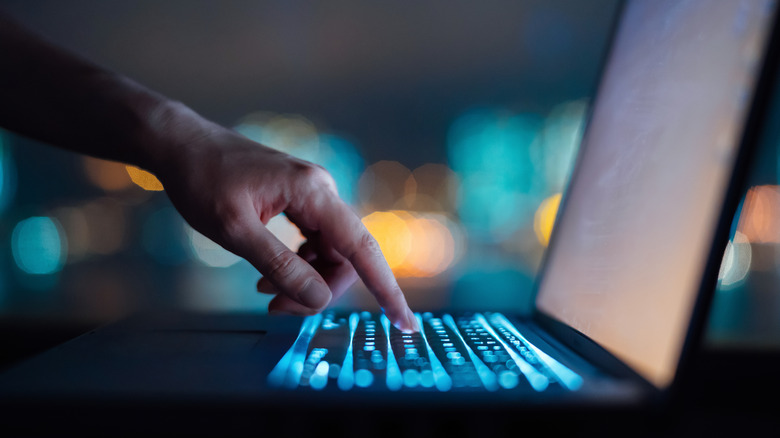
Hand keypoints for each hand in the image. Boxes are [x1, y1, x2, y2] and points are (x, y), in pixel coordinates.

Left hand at [154, 123, 418, 331]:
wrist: (180, 145)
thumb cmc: (202, 179)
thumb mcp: (235, 230)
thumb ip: (280, 265)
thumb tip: (319, 298)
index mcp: (313, 192)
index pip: (362, 248)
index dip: (386, 289)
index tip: (404, 322)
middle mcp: (320, 191)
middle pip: (344, 255)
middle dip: (319, 288)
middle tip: (278, 308)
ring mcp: (310, 194)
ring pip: (328, 251)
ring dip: (305, 278)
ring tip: (265, 290)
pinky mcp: (298, 199)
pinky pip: (313, 241)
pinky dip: (297, 264)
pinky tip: (269, 274)